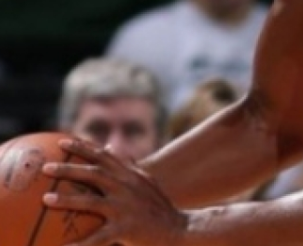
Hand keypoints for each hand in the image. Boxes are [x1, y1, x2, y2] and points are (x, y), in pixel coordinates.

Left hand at [42, 139, 186, 245]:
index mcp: (131, 176)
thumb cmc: (159, 208)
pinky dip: (80, 244)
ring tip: (46, 199)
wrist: (180, 229)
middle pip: (94, 174)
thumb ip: (129, 166)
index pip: (104, 156)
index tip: (62, 142)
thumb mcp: (147, 182)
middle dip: (69, 168)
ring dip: (67, 199)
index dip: (83, 147)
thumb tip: (111, 149)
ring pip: (92, 201)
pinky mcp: (126, 229)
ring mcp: (126, 208)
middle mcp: (128, 188)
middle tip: (46, 167)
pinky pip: (98, 238)